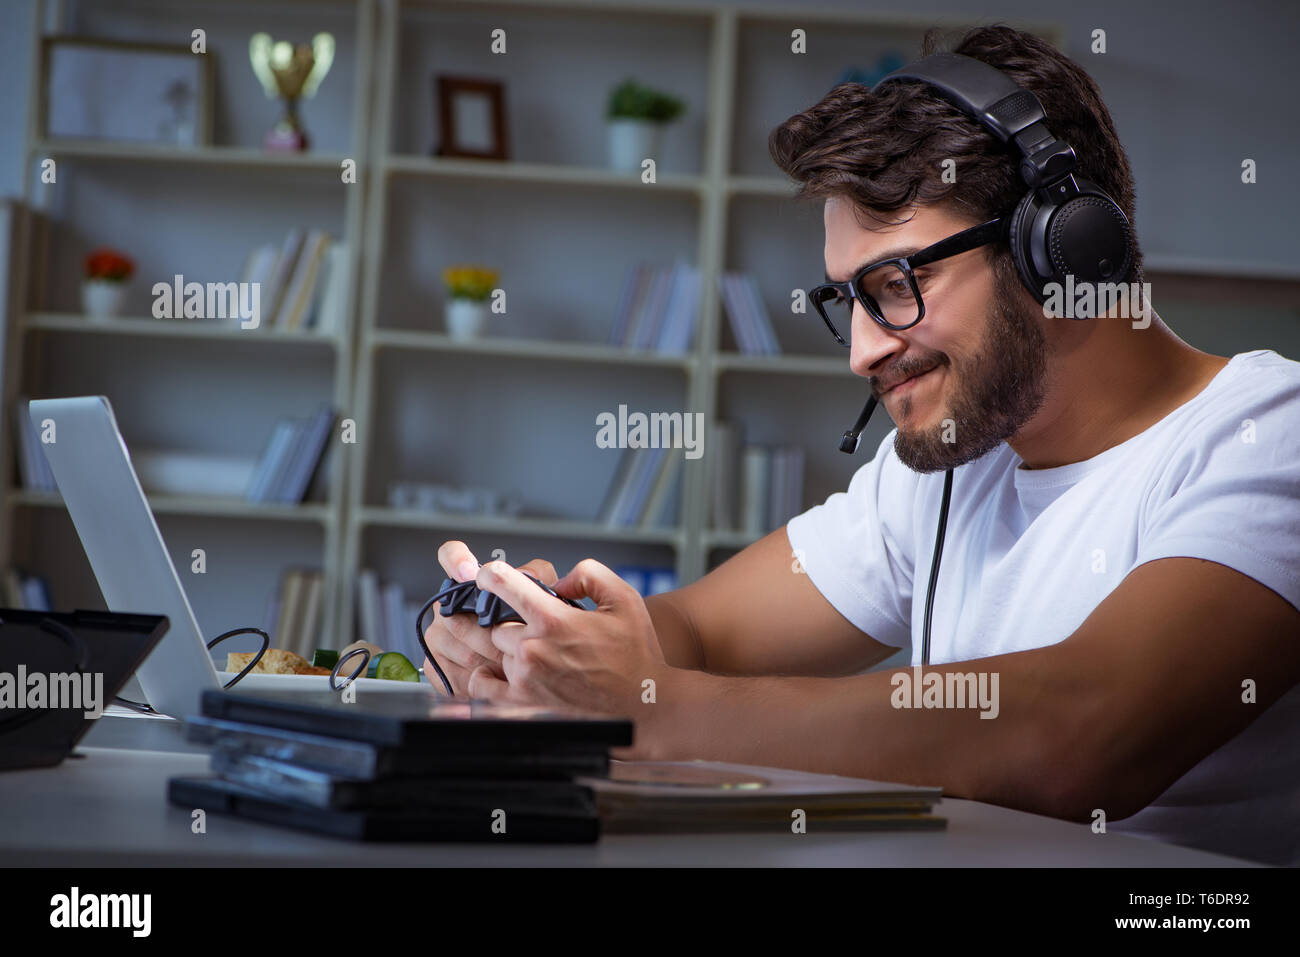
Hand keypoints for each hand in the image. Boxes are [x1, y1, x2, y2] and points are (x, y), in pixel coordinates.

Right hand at [422, 540, 558, 695]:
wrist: (520, 666)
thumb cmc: (527, 626)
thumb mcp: (539, 596)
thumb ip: (538, 577)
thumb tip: (531, 576)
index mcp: (467, 584)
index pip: (450, 555)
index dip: (456, 560)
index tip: (469, 574)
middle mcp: (447, 607)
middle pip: (461, 618)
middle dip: (495, 637)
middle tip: (518, 645)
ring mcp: (436, 635)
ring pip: (464, 651)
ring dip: (494, 662)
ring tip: (514, 664)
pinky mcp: (434, 665)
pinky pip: (455, 675)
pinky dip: (481, 682)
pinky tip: (496, 678)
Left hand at [465, 558, 667, 720]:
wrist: (644, 703)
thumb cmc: (636, 653)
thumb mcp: (624, 598)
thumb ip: (588, 574)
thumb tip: (558, 581)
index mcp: (553, 619)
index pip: (501, 582)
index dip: (490, 573)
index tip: (488, 576)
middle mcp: (533, 648)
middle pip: (499, 622)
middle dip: (516, 622)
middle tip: (544, 631)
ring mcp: (525, 678)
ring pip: (498, 652)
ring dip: (513, 650)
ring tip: (545, 656)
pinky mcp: (522, 704)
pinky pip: (483, 685)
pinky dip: (489, 677)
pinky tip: (508, 672)